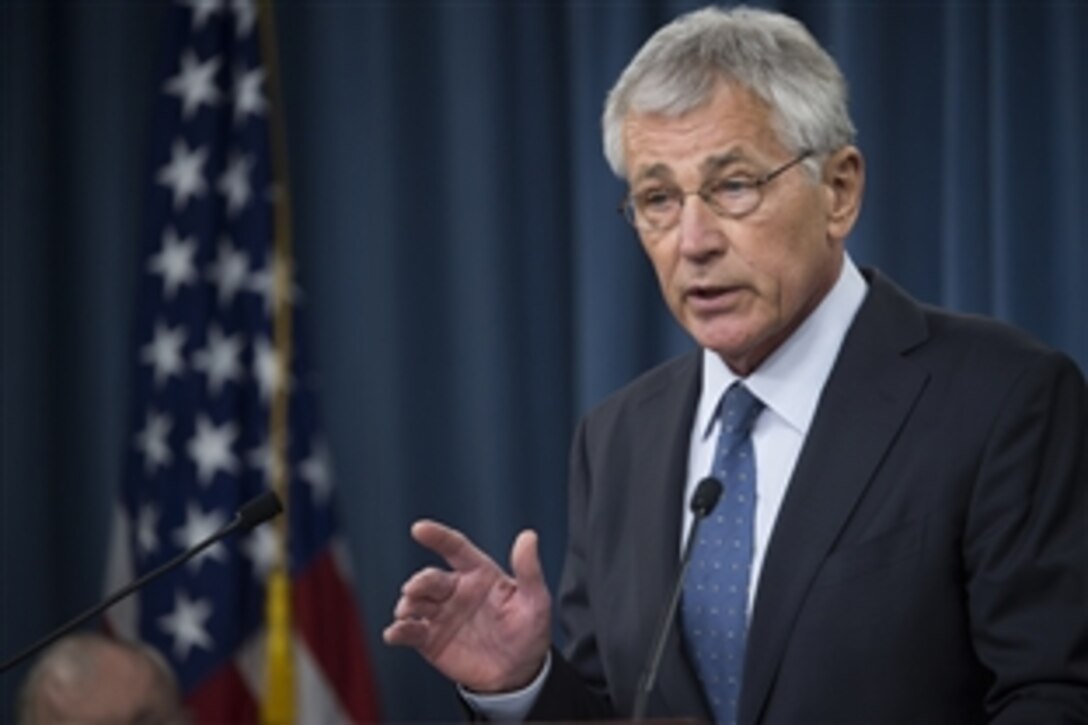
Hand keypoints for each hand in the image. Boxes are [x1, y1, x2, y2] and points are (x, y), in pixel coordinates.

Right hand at [382, 520, 552, 692]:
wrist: (518, 673)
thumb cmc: (529, 631)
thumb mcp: (535, 601)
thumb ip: (529, 570)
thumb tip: (529, 536)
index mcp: (479, 574)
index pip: (456, 549)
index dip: (438, 537)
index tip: (419, 529)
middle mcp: (455, 590)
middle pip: (431, 578)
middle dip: (419, 582)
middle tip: (413, 589)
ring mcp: (441, 614)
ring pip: (415, 602)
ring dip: (407, 604)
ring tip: (407, 612)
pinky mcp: (431, 639)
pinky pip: (410, 632)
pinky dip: (398, 631)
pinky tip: (394, 633)